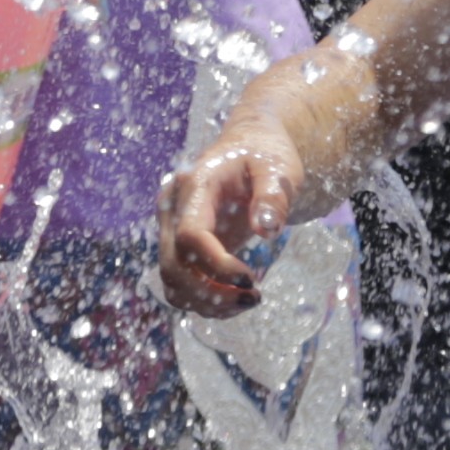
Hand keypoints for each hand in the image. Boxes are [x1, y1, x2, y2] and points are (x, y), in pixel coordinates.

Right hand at [157, 128, 300, 315]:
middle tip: (254, 298)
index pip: (190, 235)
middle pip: (172, 265)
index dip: (217, 265)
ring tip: (249, 300)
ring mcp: (172, 227)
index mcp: (193, 186)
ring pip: (172, 280)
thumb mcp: (276, 167)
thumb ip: (272, 195)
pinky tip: (236, 299)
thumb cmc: (264, 154)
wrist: (250, 147)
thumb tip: (267, 230)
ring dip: (207, 302)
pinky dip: (203, 300)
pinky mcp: (182, 245)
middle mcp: (173, 208)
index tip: (251, 279)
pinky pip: (181, 283)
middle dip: (211, 292)